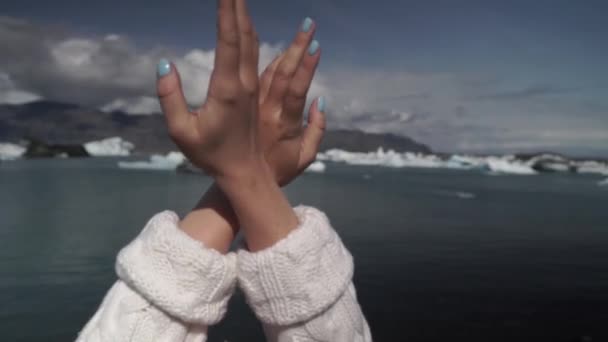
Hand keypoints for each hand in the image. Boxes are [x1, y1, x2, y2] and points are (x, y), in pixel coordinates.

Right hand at [157, 0, 261, 180]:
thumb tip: (164, 65)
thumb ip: (170, 98)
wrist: (246, 173)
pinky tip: (248, 27)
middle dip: (238, 7)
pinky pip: (256, 56)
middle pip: (244, 36)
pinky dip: (250, 35)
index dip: (227, 13)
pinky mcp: (255, 92)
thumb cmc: (211, 155)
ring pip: (253, 44)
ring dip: (245, 18)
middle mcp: (244, 83)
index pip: (229, 41)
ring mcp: (253, 87)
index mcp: (227, 90)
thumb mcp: (181, 132)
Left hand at [258, 21, 325, 185]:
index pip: (293, 88)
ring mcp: (254, 104)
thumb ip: (316, 130)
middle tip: (309, 23)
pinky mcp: (245, 103)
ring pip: (269, 72)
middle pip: (282, 73)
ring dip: (284, 51)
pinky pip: (259, 77)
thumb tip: (320, 100)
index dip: (304, 65)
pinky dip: (268, 60)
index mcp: (282, 124)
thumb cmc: (276, 171)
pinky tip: (274, 46)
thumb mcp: (303, 159)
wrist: (239, 179)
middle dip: (297, 47)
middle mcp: (266, 109)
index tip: (315, 42)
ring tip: (298, 32)